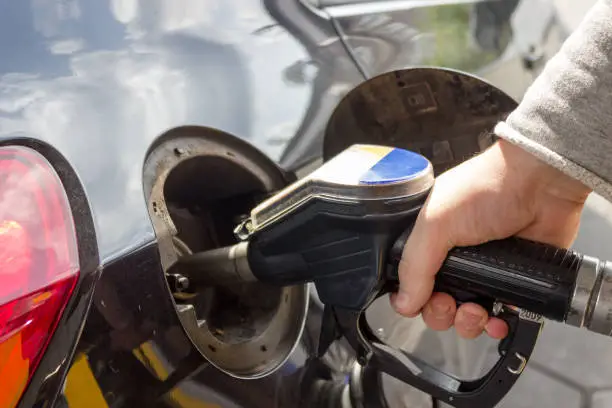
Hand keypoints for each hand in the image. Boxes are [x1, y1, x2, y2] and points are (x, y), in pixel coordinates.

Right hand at [391, 139, 590, 338]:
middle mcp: (454, 257)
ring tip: (479, 312)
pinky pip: (499, 315)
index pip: (412, 280)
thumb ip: (414, 265)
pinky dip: (497, 325)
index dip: (414, 297)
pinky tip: (498, 321)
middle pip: (436, 303)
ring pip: (466, 315)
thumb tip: (403, 302)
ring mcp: (485, 270)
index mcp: (431, 241)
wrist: (541, 183)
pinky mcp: (514, 281)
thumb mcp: (436, 223)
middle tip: (450, 304)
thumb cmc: (486, 189)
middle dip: (441, 313)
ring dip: (468, 323)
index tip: (425, 299)